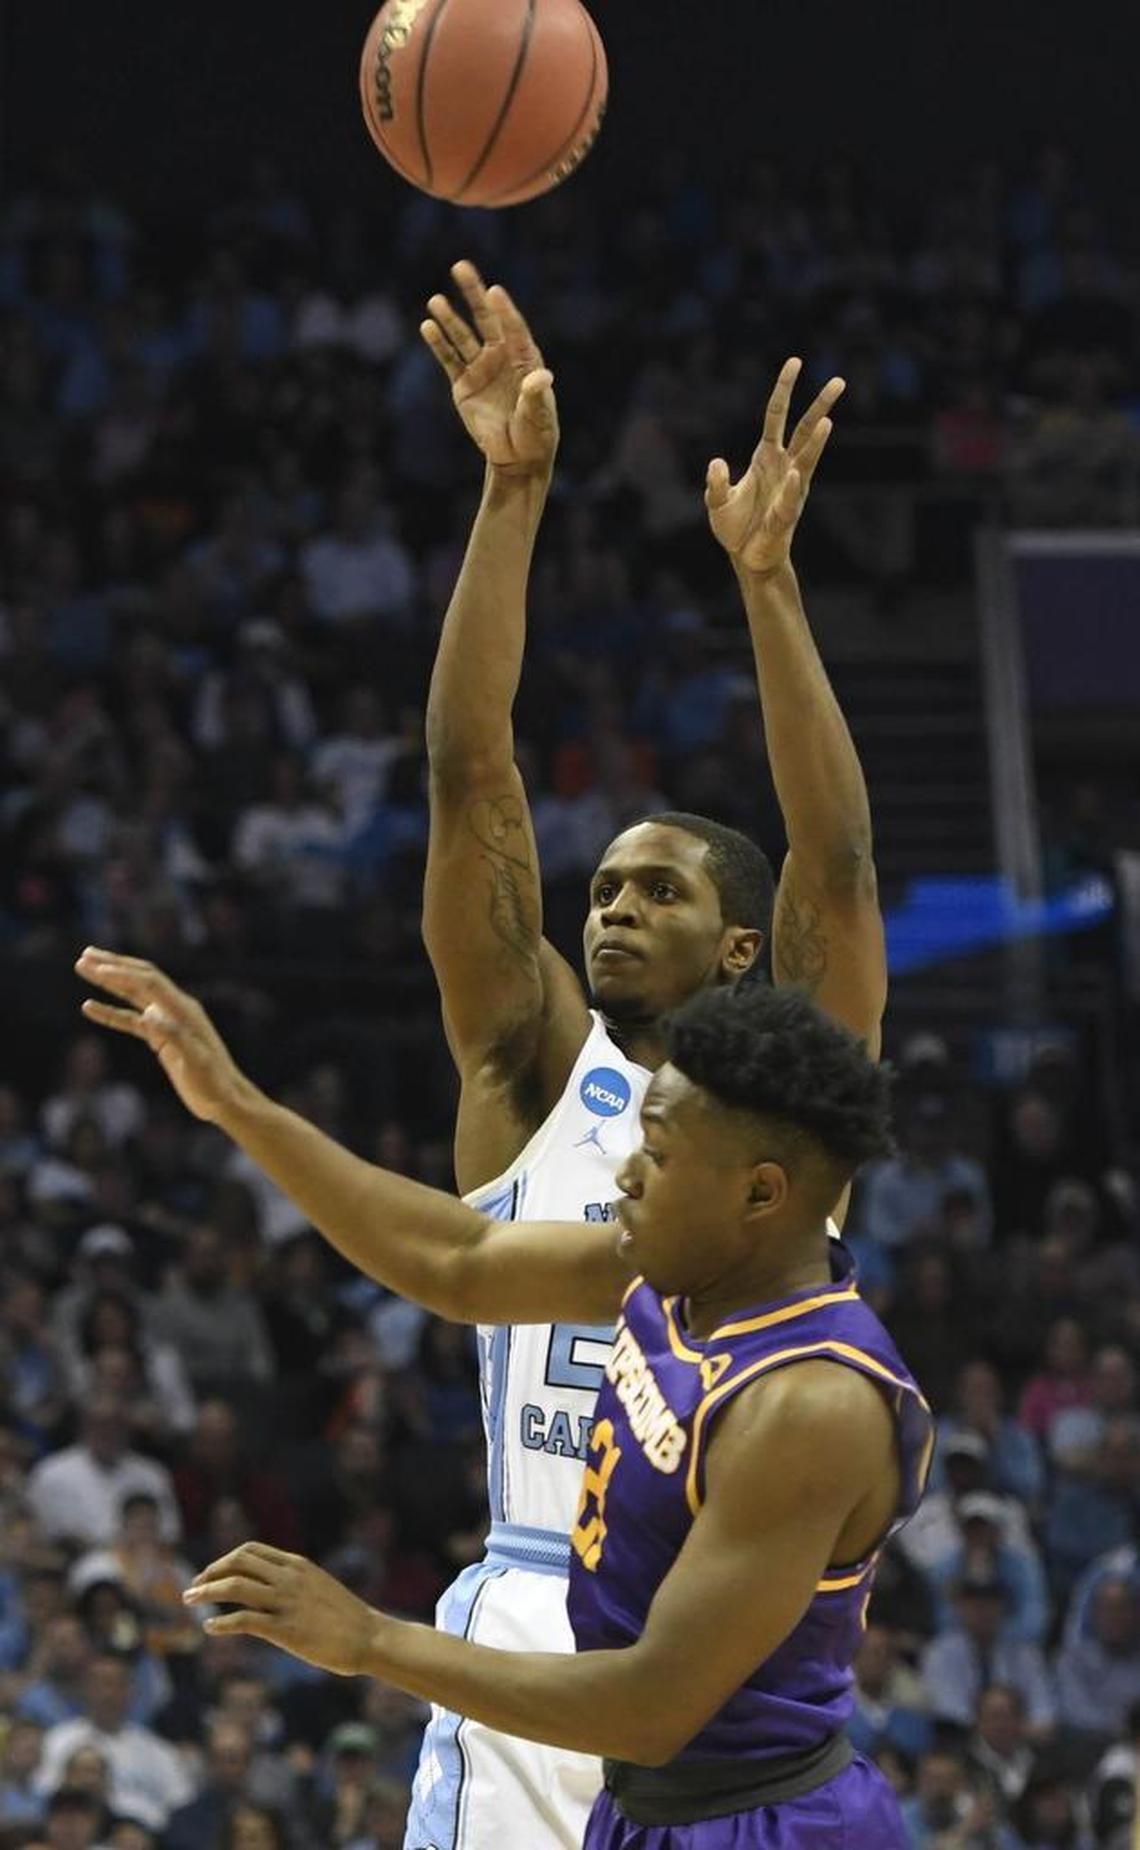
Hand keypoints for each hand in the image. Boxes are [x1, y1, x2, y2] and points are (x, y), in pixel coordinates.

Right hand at [75, 948, 253, 1125]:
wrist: (224, 1098)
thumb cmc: (213, 1080)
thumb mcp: (195, 1060)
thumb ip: (174, 1036)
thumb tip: (148, 1015)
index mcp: (184, 1009)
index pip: (150, 982)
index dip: (124, 973)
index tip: (98, 968)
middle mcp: (175, 1009)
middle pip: (140, 979)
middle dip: (113, 965)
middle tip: (85, 955)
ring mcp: (167, 1022)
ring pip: (133, 995)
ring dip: (109, 981)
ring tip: (84, 968)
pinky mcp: (160, 1038)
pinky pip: (131, 1020)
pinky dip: (110, 1012)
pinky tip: (89, 1007)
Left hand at [183, 1541, 380, 1677]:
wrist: (368, 1636)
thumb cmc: (346, 1617)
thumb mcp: (318, 1587)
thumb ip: (294, 1583)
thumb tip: (271, 1588)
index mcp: (296, 1565)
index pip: (251, 1550)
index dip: (225, 1560)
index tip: (211, 1574)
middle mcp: (288, 1577)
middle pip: (238, 1562)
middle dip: (211, 1572)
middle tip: (194, 1587)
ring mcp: (286, 1602)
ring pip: (235, 1586)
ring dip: (206, 1591)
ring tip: (189, 1600)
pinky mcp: (285, 1629)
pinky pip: (243, 1620)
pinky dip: (221, 1623)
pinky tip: (209, 1628)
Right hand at [421, 259, 557, 477]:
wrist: (517, 456)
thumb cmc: (535, 434)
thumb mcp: (539, 417)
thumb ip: (536, 395)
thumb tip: (542, 377)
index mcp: (525, 359)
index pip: (513, 329)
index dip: (504, 311)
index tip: (495, 291)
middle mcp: (502, 357)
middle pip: (486, 319)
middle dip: (474, 294)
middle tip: (461, 267)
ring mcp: (481, 368)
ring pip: (463, 336)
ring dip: (449, 318)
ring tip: (435, 300)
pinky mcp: (463, 384)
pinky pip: (449, 359)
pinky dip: (438, 343)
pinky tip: (428, 326)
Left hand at [706, 358, 843, 575]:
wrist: (747, 558)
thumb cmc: (735, 527)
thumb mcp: (716, 501)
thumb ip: (715, 482)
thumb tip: (717, 462)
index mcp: (766, 456)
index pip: (777, 415)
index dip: (784, 389)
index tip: (795, 361)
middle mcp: (784, 467)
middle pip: (805, 429)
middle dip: (821, 405)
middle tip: (839, 381)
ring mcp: (790, 489)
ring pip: (808, 459)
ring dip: (817, 442)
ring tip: (828, 421)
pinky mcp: (787, 515)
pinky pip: (790, 498)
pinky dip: (791, 487)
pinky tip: (796, 473)